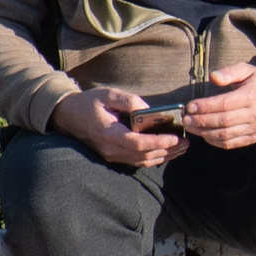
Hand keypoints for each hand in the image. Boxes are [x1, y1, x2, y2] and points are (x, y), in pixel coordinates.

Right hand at [51, 85, 187, 167]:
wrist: (68, 116)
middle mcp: (110, 149)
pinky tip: (167, 151)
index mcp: (108, 133)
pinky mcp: (114, 157)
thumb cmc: (89, 103)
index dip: (158, 142)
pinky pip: (137, 161)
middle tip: (187, 142)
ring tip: (182, 148)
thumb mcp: (108, 94)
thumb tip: (149, 111)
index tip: (175, 137)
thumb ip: (129, 101)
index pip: (138, 143)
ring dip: (164, 156)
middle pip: (144, 155)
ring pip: (142, 161)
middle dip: (168, 150)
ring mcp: (111, 156)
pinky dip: (154, 158)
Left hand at [180, 60, 255, 149]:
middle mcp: (254, 114)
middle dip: (201, 121)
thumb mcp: (247, 70)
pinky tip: (204, 134)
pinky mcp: (252, 138)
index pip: (224, 104)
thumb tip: (213, 77)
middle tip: (186, 118)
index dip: (205, 106)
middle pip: (223, 121)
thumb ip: (229, 72)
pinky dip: (214, 141)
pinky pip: (230, 144)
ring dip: (204, 132)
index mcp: (252, 96)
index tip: (190, 106)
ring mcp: (254, 128)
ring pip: (225, 135)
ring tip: (190, 127)